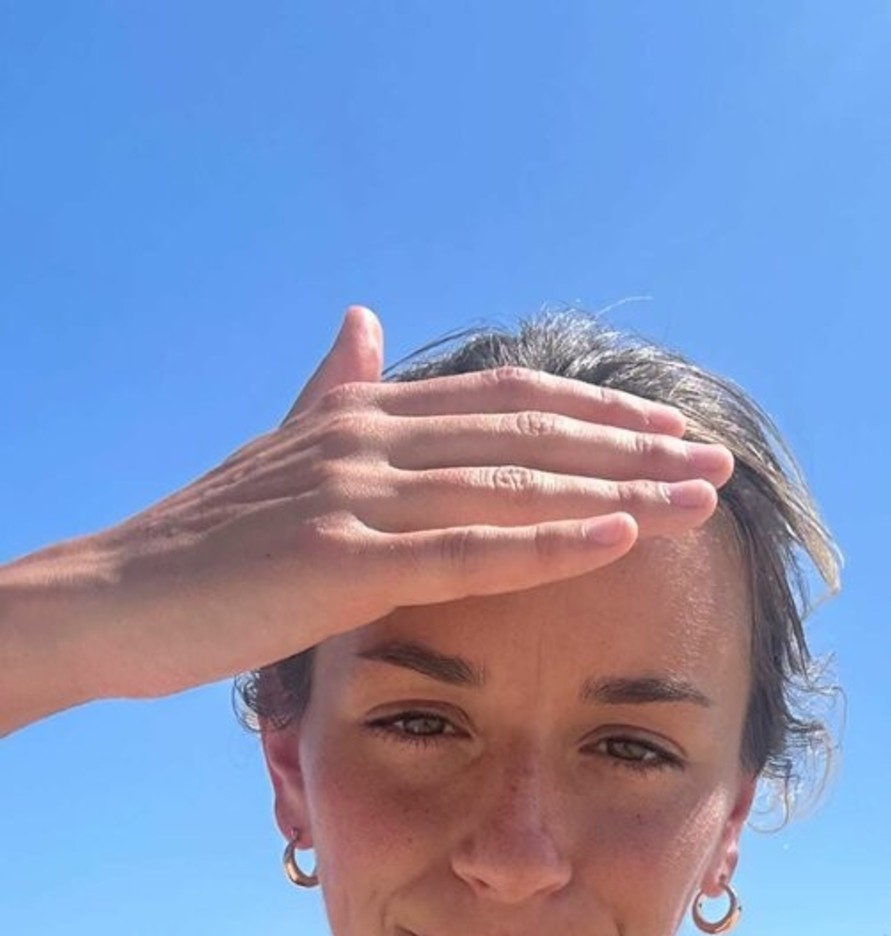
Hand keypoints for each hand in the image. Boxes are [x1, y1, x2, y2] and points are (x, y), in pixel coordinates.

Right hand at [37, 307, 735, 704]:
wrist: (114, 598)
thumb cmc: (201, 546)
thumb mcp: (278, 456)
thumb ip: (332, 392)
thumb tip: (366, 324)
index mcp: (364, 417)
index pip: (504, 404)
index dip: (592, 413)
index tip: (666, 430)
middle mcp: (370, 440)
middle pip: (528, 434)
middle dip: (630, 447)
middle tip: (717, 463)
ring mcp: (355, 497)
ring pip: (513, 485)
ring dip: (617, 489)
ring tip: (699, 499)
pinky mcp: (339, 561)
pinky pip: (466, 552)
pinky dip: (549, 543)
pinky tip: (621, 536)